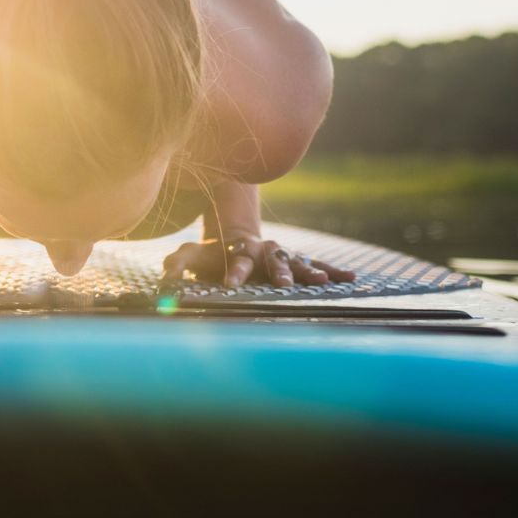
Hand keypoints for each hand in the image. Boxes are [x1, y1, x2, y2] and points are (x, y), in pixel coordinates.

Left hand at [162, 231, 355, 288]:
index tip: (231, 284)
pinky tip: (352, 278)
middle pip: (272, 259)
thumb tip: (165, 273)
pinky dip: (333, 270)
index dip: (234, 271)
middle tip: (282, 284)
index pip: (236, 259)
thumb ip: (178, 262)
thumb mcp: (191, 253)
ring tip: (323, 281)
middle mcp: (264, 249)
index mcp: (240, 248)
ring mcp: (282, 253)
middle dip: (277, 271)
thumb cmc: (212, 250)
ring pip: (297, 260)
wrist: (237, 233)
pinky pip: (315, 263)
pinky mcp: (295, 259)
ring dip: (309, 270)